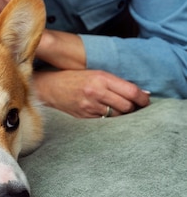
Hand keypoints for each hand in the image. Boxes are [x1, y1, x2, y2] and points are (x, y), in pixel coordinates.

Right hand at [33, 69, 150, 118]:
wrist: (50, 87)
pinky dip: (110, 119)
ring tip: (120, 110)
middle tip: (135, 106)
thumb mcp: (96, 73)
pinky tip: (107, 114)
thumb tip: (141, 93)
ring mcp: (90, 106)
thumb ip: (117, 82)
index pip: (131, 91)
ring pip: (118, 116)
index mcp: (101, 78)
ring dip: (122, 114)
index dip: (143, 98)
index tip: (146, 101)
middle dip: (134, 108)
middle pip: (127, 106)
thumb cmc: (75, 78)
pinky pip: (106, 122)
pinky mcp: (85, 117)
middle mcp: (96, 92)